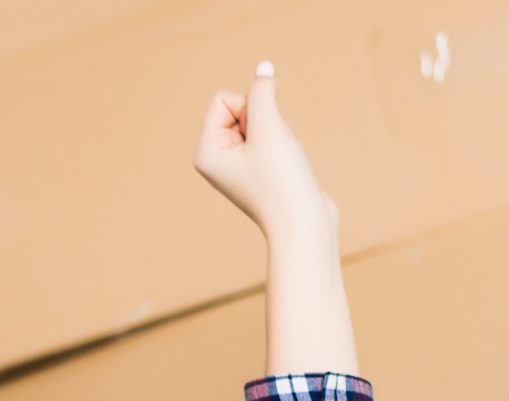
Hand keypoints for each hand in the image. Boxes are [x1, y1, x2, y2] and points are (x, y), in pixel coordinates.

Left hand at [193, 63, 336, 248]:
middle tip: (272, 156)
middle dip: (265, 122)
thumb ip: (262, 91)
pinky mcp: (257, 169)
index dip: (249, 110)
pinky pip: (271, 136)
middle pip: (242, 107)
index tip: (259, 143)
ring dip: (278, 134)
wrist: (304, 225)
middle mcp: (215, 158)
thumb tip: (263, 67)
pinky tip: (288, 167)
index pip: (223, 99)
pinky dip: (284, 145)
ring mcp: (236, 165)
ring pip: (261, 120)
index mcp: (204, 151)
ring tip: (281, 163)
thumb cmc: (282, 180)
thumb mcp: (270, 126)